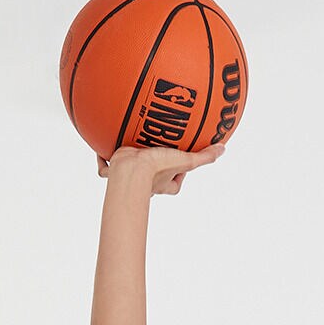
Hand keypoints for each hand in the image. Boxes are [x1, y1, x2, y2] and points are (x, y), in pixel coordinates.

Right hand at [98, 144, 221, 192]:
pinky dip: (102, 160)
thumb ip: (204, 157)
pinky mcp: (112, 168)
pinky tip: (101, 148)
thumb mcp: (186, 160)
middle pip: (151, 173)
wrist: (130, 172)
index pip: (175, 179)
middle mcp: (147, 179)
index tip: (180, 161)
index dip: (179, 173)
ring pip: (127, 168)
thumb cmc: (157, 169)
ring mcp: (129, 175)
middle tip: (152, 150)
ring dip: (125, 159)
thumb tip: (223, 149)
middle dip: (151, 164)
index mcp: (164, 180)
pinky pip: (105, 165)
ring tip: (125, 144)